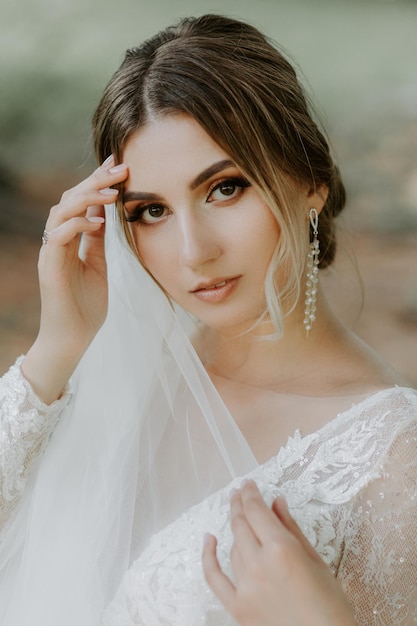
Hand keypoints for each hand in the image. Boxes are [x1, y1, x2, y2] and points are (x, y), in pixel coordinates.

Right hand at [22, 156, 128, 403]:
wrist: (73, 338)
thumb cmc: (86, 306)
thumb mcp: (99, 267)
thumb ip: (98, 241)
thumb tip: (106, 215)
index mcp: (70, 239)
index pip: (82, 201)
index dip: (98, 181)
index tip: (121, 165)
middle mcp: (57, 240)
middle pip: (71, 198)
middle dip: (96, 180)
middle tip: (122, 167)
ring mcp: (51, 252)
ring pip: (61, 211)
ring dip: (87, 197)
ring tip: (112, 192)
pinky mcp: (49, 267)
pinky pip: (58, 235)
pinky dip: (77, 224)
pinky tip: (98, 222)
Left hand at [202, 480, 356, 625]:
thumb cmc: (330, 607)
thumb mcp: (316, 561)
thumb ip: (291, 528)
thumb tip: (277, 502)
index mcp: (281, 549)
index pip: (256, 510)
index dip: (250, 493)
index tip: (249, 485)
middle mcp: (259, 565)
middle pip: (241, 524)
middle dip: (239, 504)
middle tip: (240, 492)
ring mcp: (245, 587)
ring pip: (233, 547)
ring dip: (237, 529)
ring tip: (243, 518)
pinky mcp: (237, 607)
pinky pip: (215, 577)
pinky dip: (208, 556)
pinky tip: (208, 539)